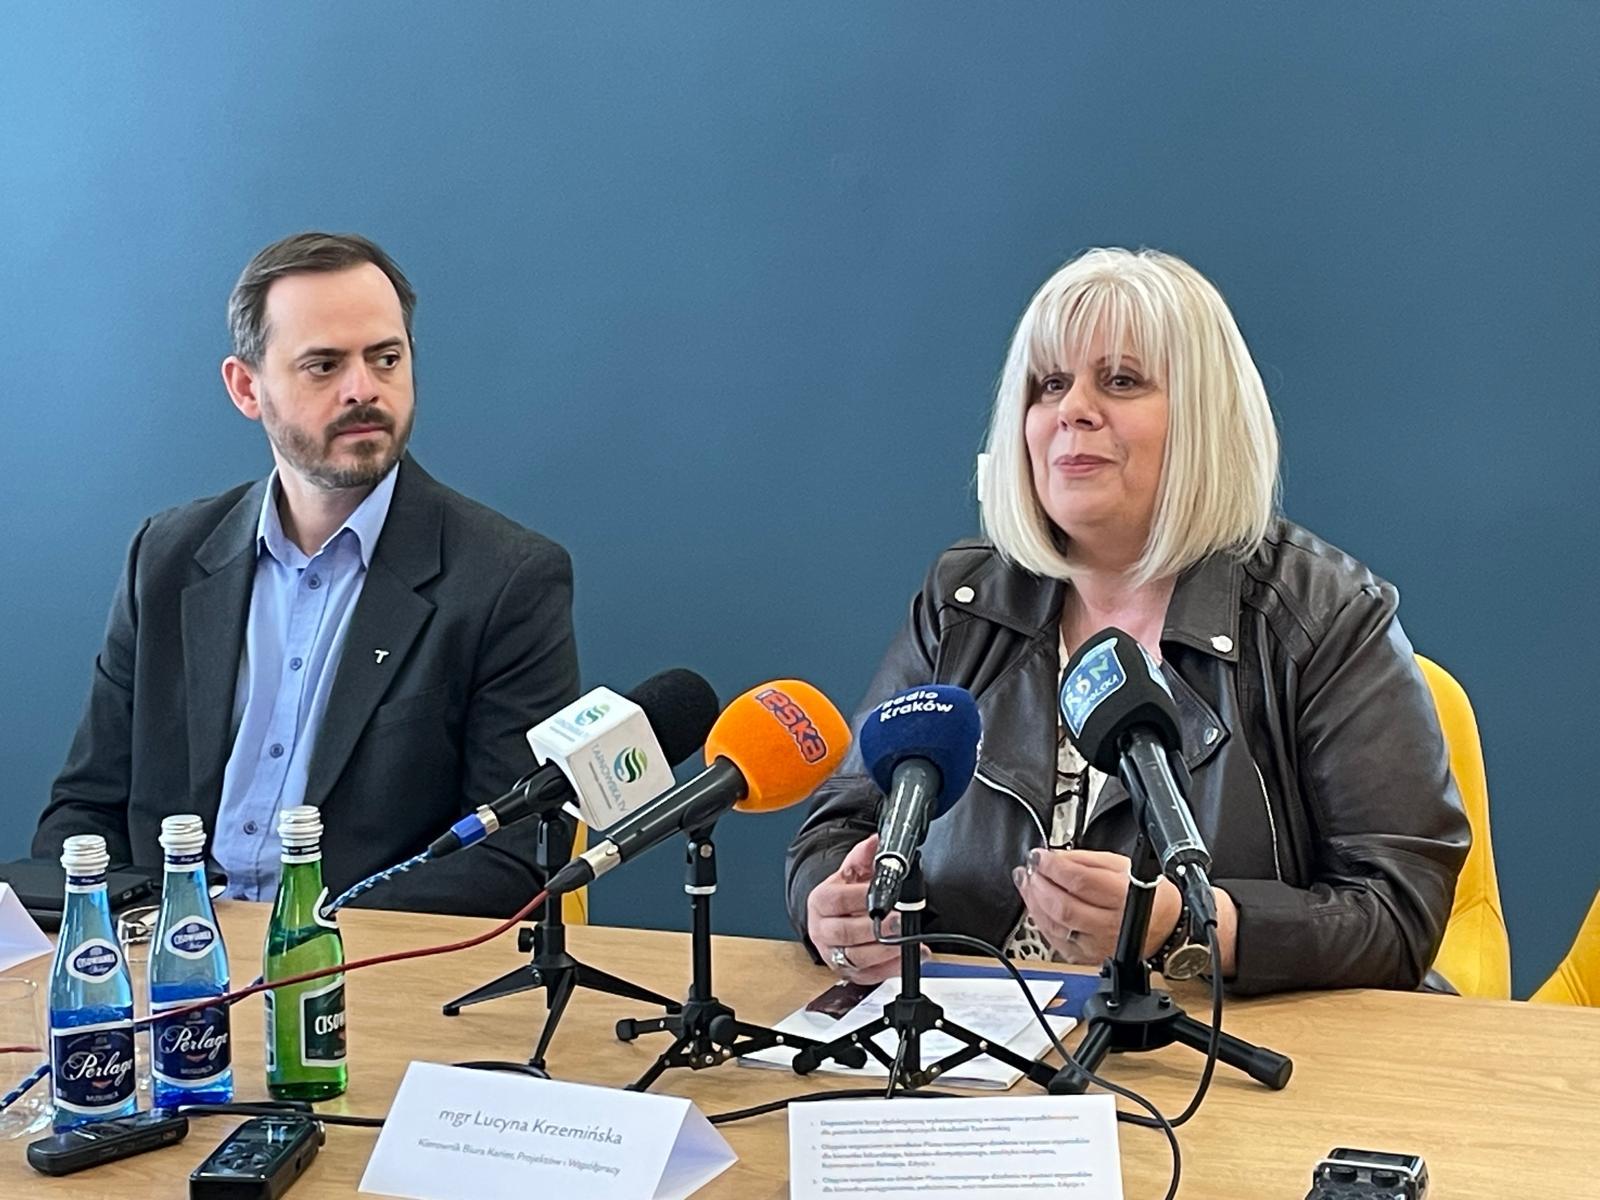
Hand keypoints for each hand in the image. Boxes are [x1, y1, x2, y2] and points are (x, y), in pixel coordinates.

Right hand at [804, 833, 904, 983]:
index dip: (860, 898)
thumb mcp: (850, 871)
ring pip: (857, 959)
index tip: (884, 894)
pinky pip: (869, 976)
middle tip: (899, 920)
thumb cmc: (842, 896)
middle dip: (876, 928)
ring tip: (907, 941)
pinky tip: (910, 957)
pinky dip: (891, 968)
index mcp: (820, 902)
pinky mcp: (848, 973)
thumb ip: (863, 856)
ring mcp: (834, 955)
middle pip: (845, 933)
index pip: (837, 900)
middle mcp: (822, 931)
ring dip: (885, 951)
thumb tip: (876, 842)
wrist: (833, 918)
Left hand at [1012, 848, 1181, 963]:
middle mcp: (1112, 925)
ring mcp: (1098, 945)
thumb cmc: (1147, 894)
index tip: (1038, 856)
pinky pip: (1056, 941)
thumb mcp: (1122, 865)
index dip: (1053, 866)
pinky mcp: (1088, 957)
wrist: (1164, 926)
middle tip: (1030, 870)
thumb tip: (1055, 857)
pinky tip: (1037, 905)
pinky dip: (1041, 921)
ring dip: (1034, 902)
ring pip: (1056, 925)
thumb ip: (1085, 860)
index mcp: (1124, 897)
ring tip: (1028, 883)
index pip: (1079, 881)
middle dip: (1039, 884)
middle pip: (1063, 906)